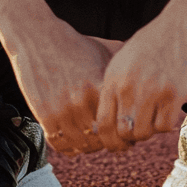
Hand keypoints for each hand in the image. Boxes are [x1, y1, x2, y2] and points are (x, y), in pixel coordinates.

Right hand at [0, 0, 114, 155]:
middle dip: (109, 143)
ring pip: (82, 145)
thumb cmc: (74, 45)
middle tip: (110, 141)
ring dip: (88, 147)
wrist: (38, 38)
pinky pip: (60, 144)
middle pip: (103, 140)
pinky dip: (68, 147)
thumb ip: (125, 66)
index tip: (127, 133)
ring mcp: (63, 109)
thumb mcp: (104, 51)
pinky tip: (73, 141)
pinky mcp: (45, 115)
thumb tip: (147, 72)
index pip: (121, 124)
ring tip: (91, 141)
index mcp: (101, 85)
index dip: (127, 133)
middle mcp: (83, 100)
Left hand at [94, 0, 186, 149]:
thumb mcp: (125, 58)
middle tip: (140, 131)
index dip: (110, 140)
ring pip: (143, 133)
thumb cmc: (156, 39)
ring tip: (155, 116)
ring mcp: (151, 90)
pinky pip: (164, 126)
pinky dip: (166, 124)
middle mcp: (128, 85)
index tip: (119, 142)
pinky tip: (168, 110)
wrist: (185, 20)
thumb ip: (116, 86)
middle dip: (130, 139)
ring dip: (149, 130)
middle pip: (122, 133)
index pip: (102, 124)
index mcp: (113, 77)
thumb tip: (107, 121)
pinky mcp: (173, 92)